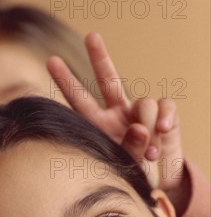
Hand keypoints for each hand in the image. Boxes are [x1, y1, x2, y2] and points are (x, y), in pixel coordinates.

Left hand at [47, 33, 187, 212]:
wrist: (157, 180)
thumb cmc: (131, 172)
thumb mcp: (125, 165)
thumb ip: (129, 148)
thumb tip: (139, 127)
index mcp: (98, 124)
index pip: (79, 100)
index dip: (67, 81)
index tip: (51, 60)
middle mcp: (117, 112)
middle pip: (108, 79)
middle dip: (101, 57)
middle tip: (91, 36)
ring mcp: (140, 111)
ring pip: (143, 102)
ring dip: (149, 124)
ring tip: (150, 153)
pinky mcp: (163, 113)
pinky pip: (164, 105)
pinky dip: (165, 118)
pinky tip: (163, 132)